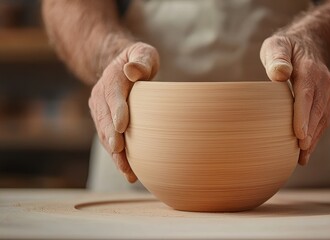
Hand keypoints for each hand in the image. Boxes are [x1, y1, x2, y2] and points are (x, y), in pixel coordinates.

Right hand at [89, 42, 159, 181]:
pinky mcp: (103, 121)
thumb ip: (141, 60)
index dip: (117, 110)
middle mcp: (101, 95)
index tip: (122, 127)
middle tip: (120, 153)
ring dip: (114, 153)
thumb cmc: (139, 61)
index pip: (114, 94)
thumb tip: (131, 70)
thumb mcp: (143, 53)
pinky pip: (108, 140)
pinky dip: (116, 156)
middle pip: (105, 119)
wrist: (121, 66)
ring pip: (104, 134)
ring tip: (127, 171)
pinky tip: (128, 171)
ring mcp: (100, 109)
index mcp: (112, 78)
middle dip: (112, 138)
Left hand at [260, 34, 329, 164]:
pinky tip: (306, 151)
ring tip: (302, 158)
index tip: (299, 134)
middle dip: (310, 133)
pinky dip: (315, 136)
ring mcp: (327, 92)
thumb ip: (277, 58)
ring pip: (322, 119)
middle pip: (316, 111)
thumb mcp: (277, 45)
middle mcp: (323, 82)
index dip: (303, 116)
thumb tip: (280, 73)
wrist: (310, 45)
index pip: (306, 94)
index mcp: (309, 69)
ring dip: (313, 139)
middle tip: (300, 152)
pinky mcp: (326, 101)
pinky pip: (323, 120)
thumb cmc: (286, 48)